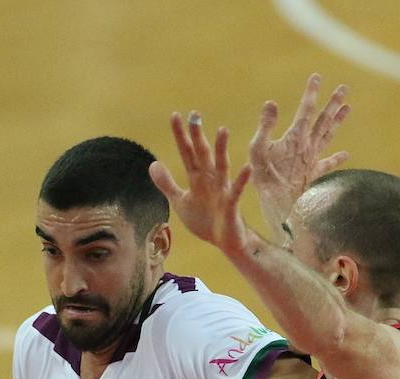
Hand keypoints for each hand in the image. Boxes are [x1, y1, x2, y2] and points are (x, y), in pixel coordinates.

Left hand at [148, 110, 254, 256]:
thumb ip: (167, 183)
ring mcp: (222, 191)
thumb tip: (153, 163)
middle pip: (202, 154)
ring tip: (222, 130)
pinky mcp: (231, 205)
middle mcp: (210, 180)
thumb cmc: (205, 221)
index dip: (180, 135)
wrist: (225, 242)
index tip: (174, 115)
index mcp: (197, 179)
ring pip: (221, 166)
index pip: (187, 152)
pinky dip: (241, 180)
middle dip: (198, 136)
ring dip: (221, 150)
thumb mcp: (180, 201)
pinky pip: (237, 191)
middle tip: (194, 114)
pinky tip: (246, 168)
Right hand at [249, 74, 349, 239]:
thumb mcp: (257, 148)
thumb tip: (271, 103)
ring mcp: (313, 159)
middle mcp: (309, 145)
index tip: (317, 77)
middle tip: (344, 88)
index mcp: (296, 137)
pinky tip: (346, 155)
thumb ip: (265, 125)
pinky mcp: (314, 173)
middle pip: (324, 119)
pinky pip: (328, 164)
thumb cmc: (265, 177)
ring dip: (338, 121)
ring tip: (348, 108)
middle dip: (333, 102)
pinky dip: (337, 159)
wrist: (279, 204)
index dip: (311, 92)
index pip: (306, 109)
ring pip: (329, 135)